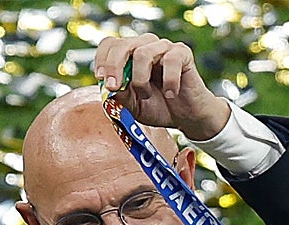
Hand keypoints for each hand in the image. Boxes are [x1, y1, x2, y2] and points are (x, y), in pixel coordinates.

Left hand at [93, 34, 230, 140]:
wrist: (186, 117)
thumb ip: (121, 96)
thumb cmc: (159, 107)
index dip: (102, 59)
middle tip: (114, 87)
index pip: (110, 44)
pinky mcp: (182, 53)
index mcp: (129, 55)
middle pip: (123, 45)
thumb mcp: (133, 107)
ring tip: (147, 95)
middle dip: (113, 66)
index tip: (101, 79)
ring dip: (141, 80)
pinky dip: (168, 82)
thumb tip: (110, 87)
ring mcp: (163, 47)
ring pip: (143, 53)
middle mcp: (145, 46)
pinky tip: (170, 94)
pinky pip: (170, 60)